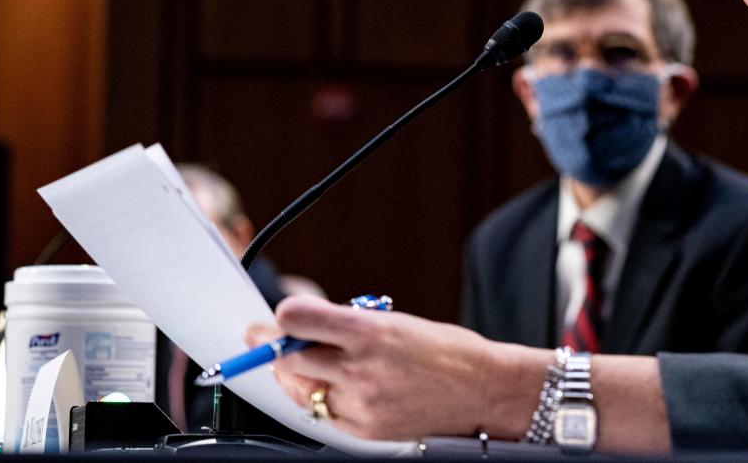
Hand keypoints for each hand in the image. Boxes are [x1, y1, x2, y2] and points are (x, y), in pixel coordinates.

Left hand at [246, 295, 538, 440]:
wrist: (482, 390)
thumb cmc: (444, 350)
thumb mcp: (395, 321)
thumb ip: (349, 323)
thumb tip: (305, 323)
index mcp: (370, 332)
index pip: (298, 319)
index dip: (282, 317)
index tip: (278, 318)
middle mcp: (361, 368)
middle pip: (289, 358)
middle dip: (274, 347)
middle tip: (265, 339)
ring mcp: (361, 404)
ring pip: (301, 390)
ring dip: (294, 375)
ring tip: (300, 363)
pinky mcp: (364, 430)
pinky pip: (322, 414)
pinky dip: (320, 399)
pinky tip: (330, 387)